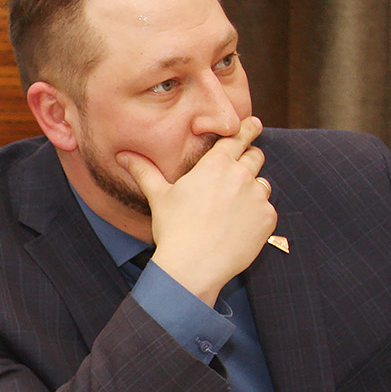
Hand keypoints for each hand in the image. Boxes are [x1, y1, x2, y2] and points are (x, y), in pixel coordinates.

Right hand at [117, 116, 274, 304]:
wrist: (193, 266)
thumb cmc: (174, 230)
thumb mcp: (158, 196)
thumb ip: (145, 171)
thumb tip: (123, 155)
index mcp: (216, 165)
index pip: (238, 137)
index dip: (247, 128)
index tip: (254, 124)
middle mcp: (240, 175)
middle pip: (256, 156)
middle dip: (249, 160)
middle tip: (237, 174)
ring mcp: (257, 197)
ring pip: (262, 184)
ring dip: (252, 190)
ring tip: (233, 209)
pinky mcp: (267, 219)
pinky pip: (267, 210)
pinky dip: (256, 216)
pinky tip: (238, 228)